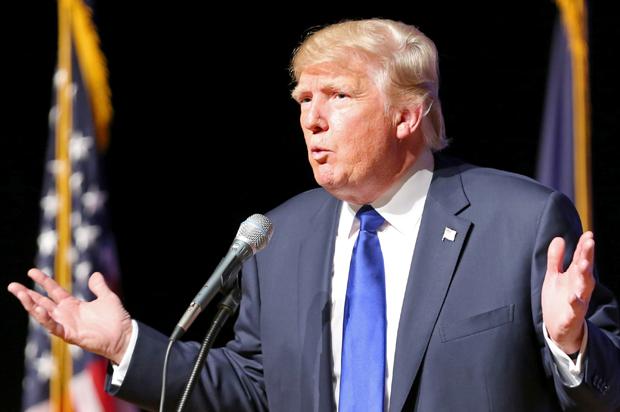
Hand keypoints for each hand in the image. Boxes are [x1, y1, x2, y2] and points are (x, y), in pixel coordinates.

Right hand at [7, 268, 132, 363]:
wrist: (124, 336)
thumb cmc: (116, 319)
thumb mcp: (107, 298)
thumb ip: (99, 287)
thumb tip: (95, 274)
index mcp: (73, 305)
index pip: (53, 291)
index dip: (43, 281)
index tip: (31, 271)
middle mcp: (66, 314)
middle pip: (42, 302)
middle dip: (27, 294)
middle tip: (12, 285)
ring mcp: (66, 324)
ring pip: (43, 314)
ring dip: (31, 305)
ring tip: (20, 294)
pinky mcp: (70, 335)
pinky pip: (54, 327)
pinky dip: (45, 319)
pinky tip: (38, 309)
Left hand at [542, 231, 594, 353]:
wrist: (559, 328)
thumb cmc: (559, 299)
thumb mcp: (554, 276)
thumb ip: (556, 259)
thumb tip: (559, 238)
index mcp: (575, 277)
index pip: (581, 259)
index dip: (584, 247)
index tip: (588, 234)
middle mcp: (579, 288)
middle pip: (584, 270)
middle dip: (587, 256)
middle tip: (590, 242)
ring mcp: (576, 302)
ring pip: (583, 288)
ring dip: (584, 277)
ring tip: (584, 264)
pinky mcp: (570, 317)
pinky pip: (574, 311)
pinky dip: (574, 304)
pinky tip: (573, 298)